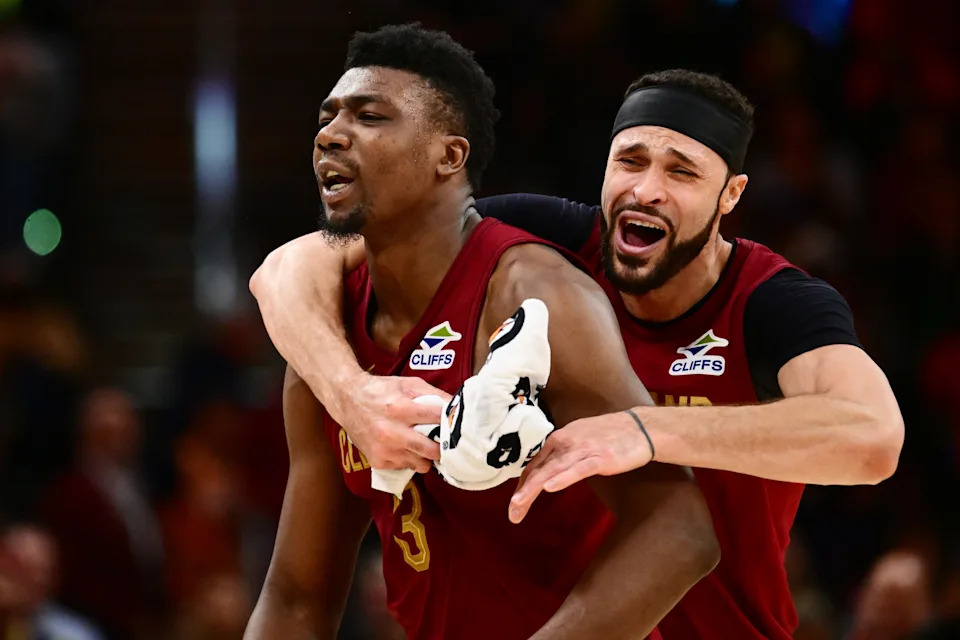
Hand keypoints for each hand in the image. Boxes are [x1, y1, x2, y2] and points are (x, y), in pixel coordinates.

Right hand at [329, 373, 450, 472]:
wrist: (348, 401)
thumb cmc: (381, 390)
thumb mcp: (408, 384)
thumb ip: (433, 393)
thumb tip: (456, 405)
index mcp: (401, 409)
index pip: (437, 419)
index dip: (449, 421)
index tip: (455, 424)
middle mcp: (392, 432)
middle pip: (432, 451)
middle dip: (441, 447)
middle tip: (442, 442)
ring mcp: (384, 449)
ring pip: (420, 464)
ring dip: (425, 456)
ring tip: (423, 446)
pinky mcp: (378, 460)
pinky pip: (404, 467)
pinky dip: (408, 460)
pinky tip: (405, 448)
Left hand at [508, 411, 653, 522]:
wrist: (641, 428)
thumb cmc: (611, 436)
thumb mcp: (579, 441)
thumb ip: (562, 455)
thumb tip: (547, 472)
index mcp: (559, 439)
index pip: (535, 465)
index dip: (522, 485)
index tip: (515, 503)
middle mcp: (566, 442)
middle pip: (539, 470)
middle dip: (523, 493)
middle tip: (512, 513)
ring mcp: (582, 450)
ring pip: (552, 471)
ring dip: (533, 488)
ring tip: (518, 504)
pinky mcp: (599, 458)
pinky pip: (577, 470)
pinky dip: (562, 478)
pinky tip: (549, 487)